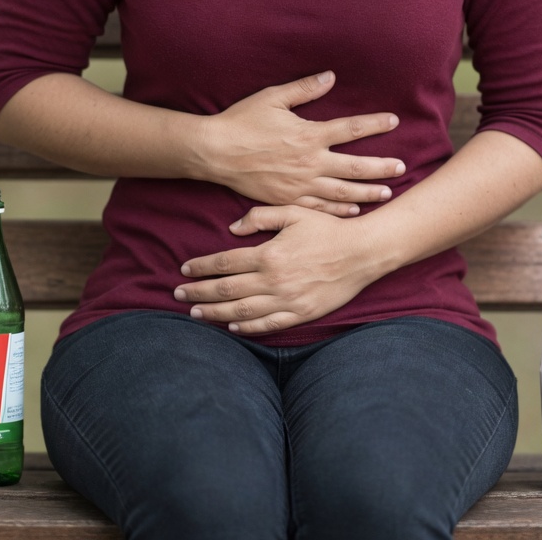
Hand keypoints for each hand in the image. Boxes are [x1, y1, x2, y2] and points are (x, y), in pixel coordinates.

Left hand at [174, 206, 393, 334]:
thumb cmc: (328, 228)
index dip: (201, 268)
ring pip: (243, 311)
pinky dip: (248, 329)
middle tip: (178, 295)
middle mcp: (275, 280)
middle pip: (227, 290)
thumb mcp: (294, 212)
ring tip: (196, 314)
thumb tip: (232, 228)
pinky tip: (232, 328)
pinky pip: (269, 325)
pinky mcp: (302, 313)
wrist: (363, 252)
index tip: (185, 270)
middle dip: (199, 294)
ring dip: (216, 314)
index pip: (225, 263)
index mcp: (270, 254)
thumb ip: (260, 216)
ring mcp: (288, 300)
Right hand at [192, 71, 404, 217]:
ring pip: (341, 192)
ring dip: (366, 192)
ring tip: (386, 192)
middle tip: (402, 167)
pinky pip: (319, 208)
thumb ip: (304, 89)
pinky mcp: (287, 199)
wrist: (214, 152)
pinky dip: (338, 211)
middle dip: (381, 167)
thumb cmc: (241, 122)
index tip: (394, 122)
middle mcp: (309, 162)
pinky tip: (353, 211)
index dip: (374, 124)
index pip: (350, 129)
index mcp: (308, 135)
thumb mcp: (272, 98)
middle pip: (354, 167)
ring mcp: (299, 185)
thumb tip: (330, 77)